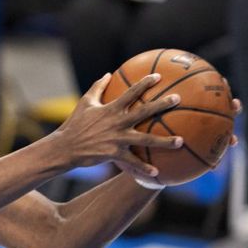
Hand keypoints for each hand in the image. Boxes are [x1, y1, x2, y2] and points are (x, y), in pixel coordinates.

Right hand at [54, 73, 182, 178]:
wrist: (66, 146)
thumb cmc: (75, 123)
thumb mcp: (85, 102)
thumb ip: (98, 87)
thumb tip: (108, 74)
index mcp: (110, 108)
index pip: (131, 92)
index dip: (144, 83)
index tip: (158, 77)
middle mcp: (116, 122)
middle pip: (144, 111)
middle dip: (161, 104)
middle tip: (177, 99)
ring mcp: (116, 138)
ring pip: (145, 139)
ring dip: (164, 141)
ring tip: (181, 141)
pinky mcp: (114, 153)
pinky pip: (132, 161)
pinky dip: (144, 167)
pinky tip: (157, 173)